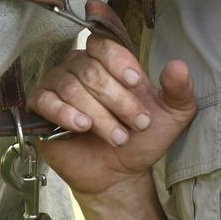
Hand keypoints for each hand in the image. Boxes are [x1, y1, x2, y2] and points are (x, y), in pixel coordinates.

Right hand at [27, 34, 195, 197]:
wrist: (118, 174)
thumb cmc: (140, 138)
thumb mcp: (170, 116)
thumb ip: (179, 90)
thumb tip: (178, 65)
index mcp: (106, 61)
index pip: (103, 45)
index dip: (118, 62)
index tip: (136, 83)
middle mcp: (78, 67)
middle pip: (89, 69)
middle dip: (117, 99)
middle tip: (136, 124)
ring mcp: (57, 86)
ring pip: (71, 87)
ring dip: (98, 114)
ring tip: (117, 137)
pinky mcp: (41, 109)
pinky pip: (44, 100)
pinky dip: (63, 112)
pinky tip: (81, 126)